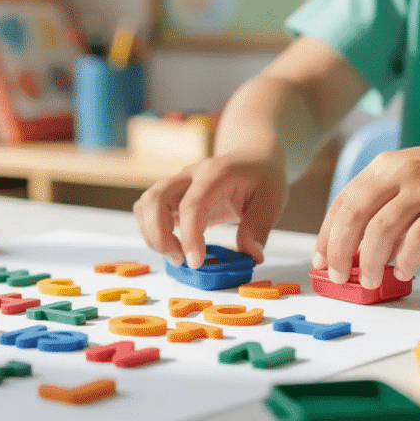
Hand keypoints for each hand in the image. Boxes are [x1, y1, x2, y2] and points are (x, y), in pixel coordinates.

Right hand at [134, 150, 286, 268]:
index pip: (192, 205)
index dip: (189, 237)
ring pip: (146, 204)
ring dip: (152, 234)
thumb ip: (259, 227)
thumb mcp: (273, 200)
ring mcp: (177, 183)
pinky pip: (147, 210)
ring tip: (176, 256)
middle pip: (156, 199)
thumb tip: (251, 256)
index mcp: (215, 174)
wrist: (252, 157)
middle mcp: (189, 175)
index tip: (196, 263)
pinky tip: (172, 245)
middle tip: (181, 261)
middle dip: (160, 236)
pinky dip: (151, 231)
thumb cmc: (262, 178)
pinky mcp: (171, 195)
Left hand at [315, 128, 419, 287]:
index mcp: (386, 165)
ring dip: (369, 261)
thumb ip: (387, 204)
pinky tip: (403, 272)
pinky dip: (405, 261)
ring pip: (381, 231)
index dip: (326, 234)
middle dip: (338, 251)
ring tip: (369, 280)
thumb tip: (357, 247)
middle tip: (337, 276)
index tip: (320, 260)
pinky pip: (419, 239)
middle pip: (354, 216)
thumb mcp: (415, 177)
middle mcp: (402, 172)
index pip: (343, 202)